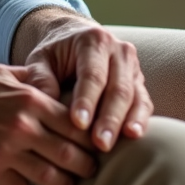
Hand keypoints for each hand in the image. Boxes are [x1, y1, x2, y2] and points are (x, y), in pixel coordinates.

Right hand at [0, 64, 96, 184]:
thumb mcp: (0, 72)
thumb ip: (29, 77)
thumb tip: (49, 77)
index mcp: (30, 99)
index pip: (76, 122)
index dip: (91, 135)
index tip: (96, 142)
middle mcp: (24, 125)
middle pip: (71, 152)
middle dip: (87, 165)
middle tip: (91, 169)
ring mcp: (8, 149)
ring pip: (51, 175)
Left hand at [18, 13, 152, 153]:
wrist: (75, 39)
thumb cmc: (55, 54)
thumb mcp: (41, 59)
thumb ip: (40, 79)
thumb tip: (43, 106)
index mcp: (93, 41)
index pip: (92, 74)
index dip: (86, 100)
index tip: (78, 123)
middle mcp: (119, 51)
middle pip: (118, 88)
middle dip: (108, 118)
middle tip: (99, 144)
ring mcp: (133, 67)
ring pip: (134, 97)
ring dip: (125, 123)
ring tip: (114, 144)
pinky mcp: (140, 83)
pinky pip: (144, 103)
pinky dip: (140, 121)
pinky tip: (134, 137)